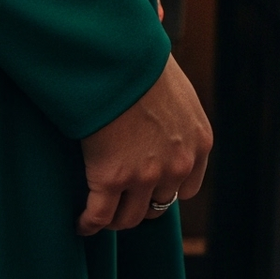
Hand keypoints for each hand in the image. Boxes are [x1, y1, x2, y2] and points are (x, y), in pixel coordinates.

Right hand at [78, 57, 211, 233]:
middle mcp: (177, 166)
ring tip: (99, 214)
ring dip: (115, 217)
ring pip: (130, 216)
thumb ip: (172, 96)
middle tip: (121, 198)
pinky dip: (89, 222)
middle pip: (159, 205)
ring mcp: (144, 175)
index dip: (165, 187)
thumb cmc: (138, 55)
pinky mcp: (110, 177)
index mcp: (198, 142)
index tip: (148, 184)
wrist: (115, 56)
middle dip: (141, 203)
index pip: (187, 186)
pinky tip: (81, 224)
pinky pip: (99, 213)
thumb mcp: (173, 78)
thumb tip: (162, 66)